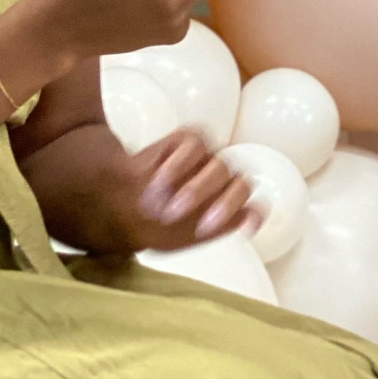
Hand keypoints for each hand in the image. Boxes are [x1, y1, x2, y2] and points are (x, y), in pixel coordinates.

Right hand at [99, 128, 259, 252]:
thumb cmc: (157, 224)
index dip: (242, 218)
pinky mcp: (189, 140)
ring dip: (195, 190)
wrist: (125, 203)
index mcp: (229, 207)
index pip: (252, 210)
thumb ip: (213, 231)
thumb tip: (249, 219)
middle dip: (218, 206)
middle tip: (196, 223)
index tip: (221, 226)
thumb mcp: (181, 238)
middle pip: (240, 186)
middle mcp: (225, 180)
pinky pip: (194, 146)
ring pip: (220, 167)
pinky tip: (159, 185)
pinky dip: (176, 167)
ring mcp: (209, 159)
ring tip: (168, 209)